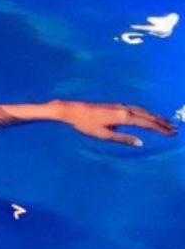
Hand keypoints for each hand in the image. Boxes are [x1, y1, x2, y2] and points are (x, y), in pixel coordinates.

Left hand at [51, 100, 178, 147]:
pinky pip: (137, 109)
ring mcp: (121, 106)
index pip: (147, 124)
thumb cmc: (86, 125)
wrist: (74, 110)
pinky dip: (147, 113)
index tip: (171, 133)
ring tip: (166, 123)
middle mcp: (125, 109)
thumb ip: (123, 139)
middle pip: (149, 116)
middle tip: (175, 130)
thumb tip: (140, 143)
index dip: (160, 129)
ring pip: (144, 111)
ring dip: (156, 117)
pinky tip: (148, 117)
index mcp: (124, 117)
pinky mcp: (117, 106)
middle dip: (162, 123)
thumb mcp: (104, 135)